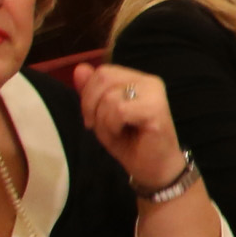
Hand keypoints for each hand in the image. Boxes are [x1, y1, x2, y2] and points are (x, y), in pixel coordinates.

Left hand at [69, 60, 185, 188]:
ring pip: (109, 96)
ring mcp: (155, 94)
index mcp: (138, 79)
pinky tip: (122, 134)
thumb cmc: (130, 143)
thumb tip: (80, 68)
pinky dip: (112, 126)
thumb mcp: (101, 115)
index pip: (103, 72)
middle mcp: (149, 81)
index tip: (92, 118)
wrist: (154, 168)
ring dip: (103, 121)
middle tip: (99, 126)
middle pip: (104, 78)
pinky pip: (119, 110)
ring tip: (115, 132)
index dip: (89, 94)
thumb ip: (91, 91)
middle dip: (92, 105)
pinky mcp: (155, 110)